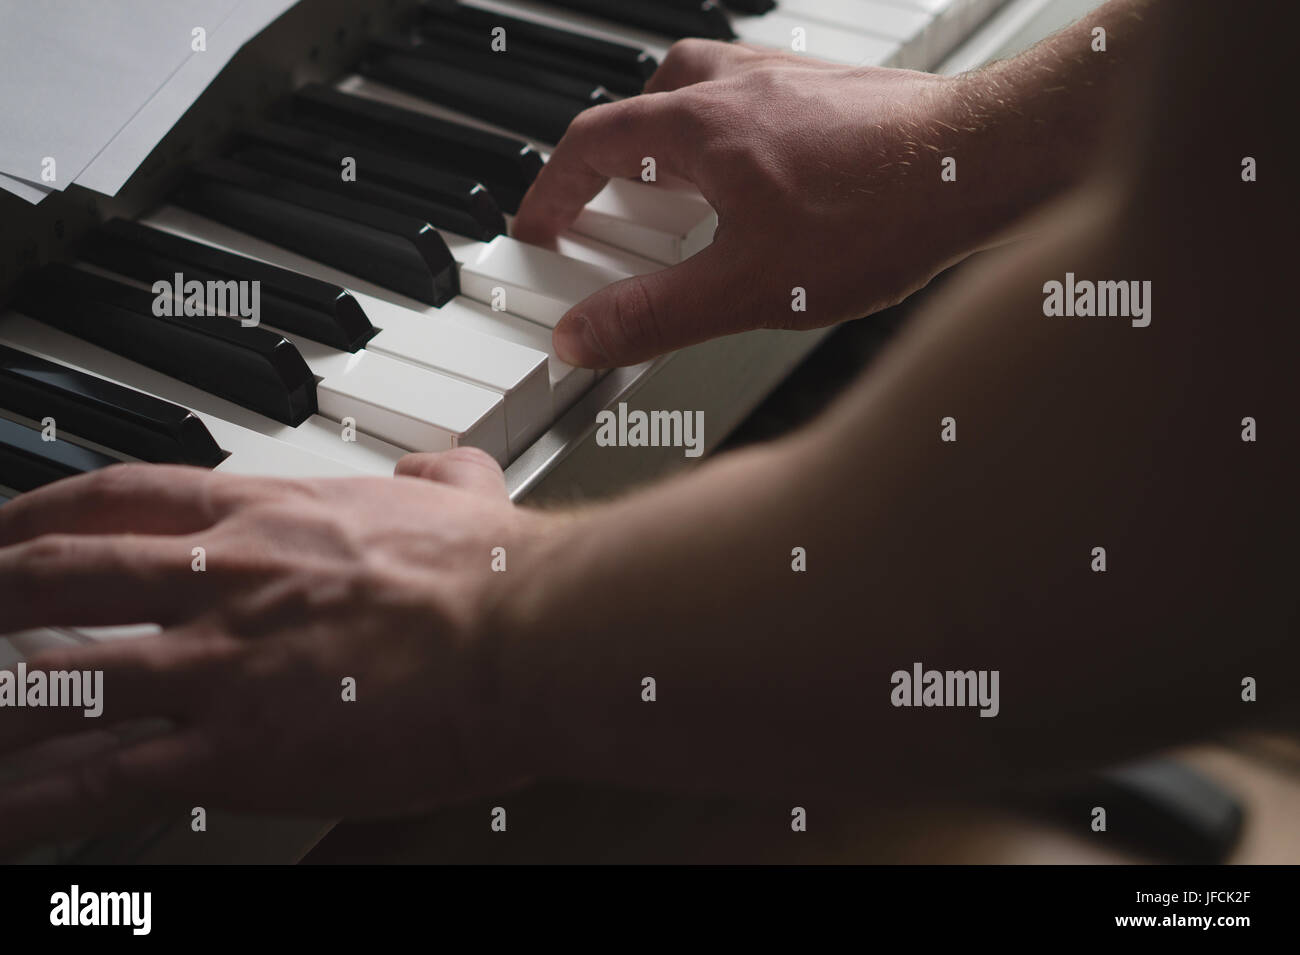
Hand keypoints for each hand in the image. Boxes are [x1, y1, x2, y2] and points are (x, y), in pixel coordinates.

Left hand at [0, 451, 542, 853]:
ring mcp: (219, 664)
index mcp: (271, 516)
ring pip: (53, 683)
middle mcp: (222, 580)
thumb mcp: (465, 492)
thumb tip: (440, 468)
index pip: (120, 498)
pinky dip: (29, 801)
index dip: (39, 511)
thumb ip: (437, 472)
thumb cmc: (502, 573)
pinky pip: (101, 778)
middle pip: (55, 575)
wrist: (530, 632)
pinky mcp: (236, 747)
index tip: (10, 530)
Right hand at [514, 41, 990, 367]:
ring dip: (667, 144)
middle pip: (638, 109)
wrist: (986, 162)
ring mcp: (785, 80)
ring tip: (677, 203)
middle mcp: (735, 85)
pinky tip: (757, 187)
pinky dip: (726, 140)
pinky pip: (749, 102)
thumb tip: (581, 336)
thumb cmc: (882, 211)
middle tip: (608, 220)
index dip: (553, 191)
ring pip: (695, 95)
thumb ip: (654, 315)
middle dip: (610, 167)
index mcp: (697, 125)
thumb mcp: (748, 288)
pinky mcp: (829, 92)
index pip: (589, 144)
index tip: (540, 225)